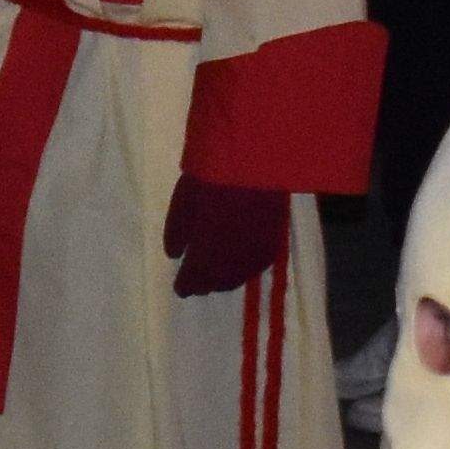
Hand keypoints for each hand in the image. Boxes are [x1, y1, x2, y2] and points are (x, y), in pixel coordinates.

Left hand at [163, 177, 288, 297]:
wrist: (256, 160)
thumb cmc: (212, 176)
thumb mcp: (183, 201)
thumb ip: (176, 232)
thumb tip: (174, 255)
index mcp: (206, 251)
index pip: (194, 279)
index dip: (186, 285)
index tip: (180, 289)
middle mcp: (232, 260)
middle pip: (217, 282)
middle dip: (205, 284)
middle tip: (197, 285)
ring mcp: (255, 253)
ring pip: (238, 278)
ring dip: (224, 280)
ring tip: (215, 278)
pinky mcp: (275, 243)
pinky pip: (257, 266)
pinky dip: (244, 269)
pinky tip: (238, 264)